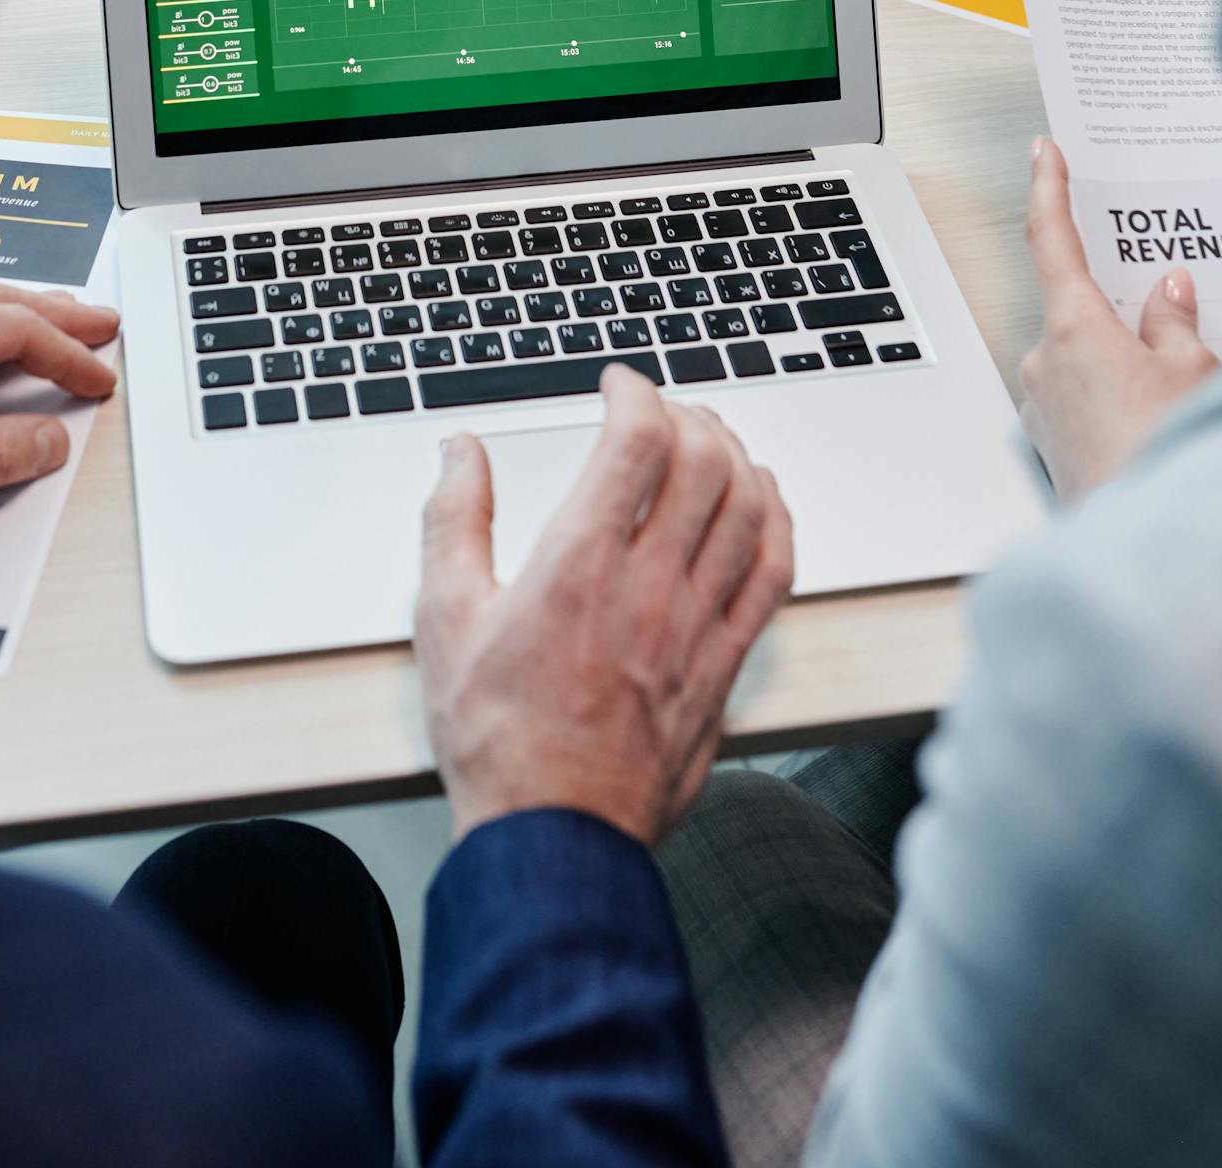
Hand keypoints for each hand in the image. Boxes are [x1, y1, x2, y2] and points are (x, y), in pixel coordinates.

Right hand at [415, 365, 793, 845]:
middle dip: (687, 414)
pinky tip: (761, 503)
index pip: (638, 442)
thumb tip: (459, 454)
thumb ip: (453, 521)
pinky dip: (776, 521)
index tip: (618, 387)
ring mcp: (696, 626)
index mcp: (579, 565)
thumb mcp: (445, 618)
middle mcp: (649, 586)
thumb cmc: (496, 737)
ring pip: (748, 508)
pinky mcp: (723, 666)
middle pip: (705, 462)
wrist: (553, 834)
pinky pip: (774, 575)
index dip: (636, 394)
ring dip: (735, 456)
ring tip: (708, 441)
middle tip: (661, 410)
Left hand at [1019, 139, 1220, 505]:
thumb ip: (1175, 324)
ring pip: (1085, 366)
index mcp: (1073, 329)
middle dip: (1127, 323)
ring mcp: (1040, 411)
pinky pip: (1083, 407)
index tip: (1044, 152)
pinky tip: (1154, 434)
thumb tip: (1166, 291)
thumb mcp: (1192, 374)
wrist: (1144, 560)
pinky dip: (1116, 407)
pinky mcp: (1049, 453)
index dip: (1049, 190)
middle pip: (1080, 316)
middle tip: (1178, 351)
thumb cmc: (1165, 455)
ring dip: (1126, 373)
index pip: (1051, 240)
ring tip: (1179, 407)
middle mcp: (1042, 364)